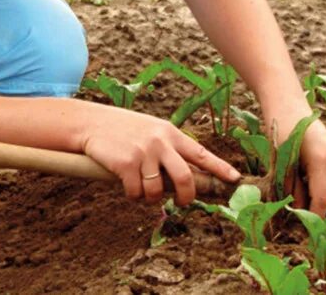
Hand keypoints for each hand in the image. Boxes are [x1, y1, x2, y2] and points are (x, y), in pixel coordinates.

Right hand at [79, 105, 240, 206]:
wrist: (91, 123)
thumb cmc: (123, 130)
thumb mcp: (151, 131)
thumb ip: (169, 149)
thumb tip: (187, 178)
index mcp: (169, 133)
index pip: (200, 153)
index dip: (219, 168)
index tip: (235, 179)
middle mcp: (160, 141)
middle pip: (185, 178)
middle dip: (186, 197)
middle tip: (182, 203)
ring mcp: (143, 152)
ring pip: (157, 191)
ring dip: (149, 197)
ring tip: (140, 188)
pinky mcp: (126, 164)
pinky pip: (136, 193)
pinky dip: (132, 195)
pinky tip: (125, 184)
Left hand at [273, 112, 325, 220]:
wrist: (287, 104)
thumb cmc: (279, 131)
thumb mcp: (282, 162)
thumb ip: (291, 188)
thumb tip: (298, 212)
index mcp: (321, 159)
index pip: (322, 198)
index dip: (315, 216)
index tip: (307, 230)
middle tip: (321, 231)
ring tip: (319, 218)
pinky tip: (318, 199)